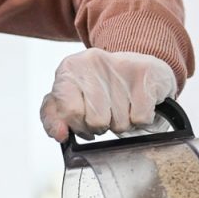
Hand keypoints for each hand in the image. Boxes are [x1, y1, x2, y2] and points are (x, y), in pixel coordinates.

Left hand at [40, 48, 176, 141]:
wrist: (134, 67)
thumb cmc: (98, 87)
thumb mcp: (67, 99)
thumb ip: (53, 119)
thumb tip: (60, 135)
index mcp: (69, 69)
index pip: (69, 112)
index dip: (78, 126)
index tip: (83, 123)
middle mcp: (92, 62)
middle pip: (96, 121)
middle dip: (101, 126)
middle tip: (105, 113)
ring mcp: (120, 65)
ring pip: (120, 123)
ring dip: (121, 122)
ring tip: (121, 105)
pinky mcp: (145, 72)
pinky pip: (141, 118)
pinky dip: (139, 119)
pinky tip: (135, 103)